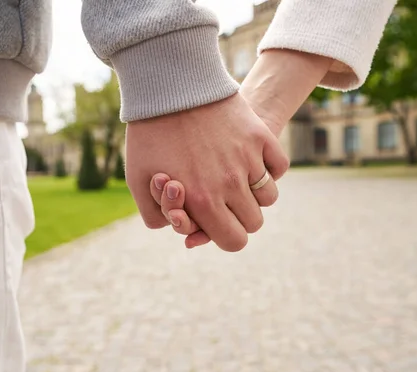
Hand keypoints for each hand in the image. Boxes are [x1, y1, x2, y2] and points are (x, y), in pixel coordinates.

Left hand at [150, 50, 332, 247]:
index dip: (226, 237)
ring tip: (237, 179)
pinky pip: (279, 167)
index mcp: (202, 200)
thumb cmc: (148, 133)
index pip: (233, 241)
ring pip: (268, 197)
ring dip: (255, 195)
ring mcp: (248, 158)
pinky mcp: (259, 136)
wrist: (167, 85)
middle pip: (254, 223)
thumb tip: (180, 231)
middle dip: (239, 218)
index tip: (217, 224)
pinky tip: (252, 162)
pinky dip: (270, 169)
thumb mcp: (137, 179)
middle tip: (224, 201)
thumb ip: (155, 215)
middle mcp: (230, 184)